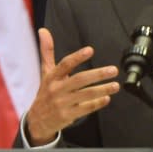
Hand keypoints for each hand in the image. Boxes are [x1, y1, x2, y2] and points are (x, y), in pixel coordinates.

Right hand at [26, 28, 119, 144]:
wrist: (37, 120)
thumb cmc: (45, 93)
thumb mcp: (45, 72)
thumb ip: (47, 51)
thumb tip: (43, 31)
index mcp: (52, 77)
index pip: (65, 64)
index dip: (77, 57)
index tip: (90, 50)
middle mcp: (56, 89)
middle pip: (79, 80)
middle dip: (98, 74)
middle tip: (113, 70)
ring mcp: (62, 103)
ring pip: (85, 94)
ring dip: (102, 89)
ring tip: (115, 85)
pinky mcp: (67, 116)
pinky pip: (85, 108)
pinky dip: (97, 103)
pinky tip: (107, 98)